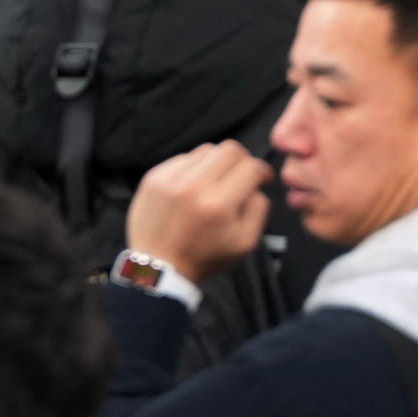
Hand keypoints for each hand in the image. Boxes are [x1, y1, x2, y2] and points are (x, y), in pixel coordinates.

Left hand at [124, 141, 272, 285]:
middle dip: (243, 160)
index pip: (250, 167)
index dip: (262, 170)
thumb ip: (258, 209)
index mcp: (219, 204)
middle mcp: (194, 185)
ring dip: (218, 162)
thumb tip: (256, 185)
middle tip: (242, 175)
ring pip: (207, 149)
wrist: (159, 267)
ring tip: (216, 181)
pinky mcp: (154, 175)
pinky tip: (193, 186)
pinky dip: (195, 168)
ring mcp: (171, 177)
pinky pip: (183, 158)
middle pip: (230, 149)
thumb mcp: (245, 243)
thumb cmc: (204, 257)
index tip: (262, 178)